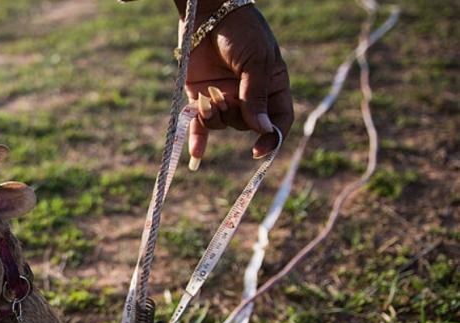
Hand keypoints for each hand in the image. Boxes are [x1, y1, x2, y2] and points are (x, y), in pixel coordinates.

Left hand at [182, 3, 293, 162]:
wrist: (209, 13)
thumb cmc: (241, 31)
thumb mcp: (255, 61)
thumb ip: (256, 95)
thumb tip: (261, 129)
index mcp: (271, 86)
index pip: (278, 119)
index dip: (271, 137)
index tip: (259, 149)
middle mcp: (248, 96)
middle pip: (246, 125)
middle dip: (235, 116)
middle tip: (225, 97)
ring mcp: (224, 97)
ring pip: (222, 124)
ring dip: (214, 115)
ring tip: (209, 95)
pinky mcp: (200, 96)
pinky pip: (200, 124)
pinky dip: (197, 140)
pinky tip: (195, 156)